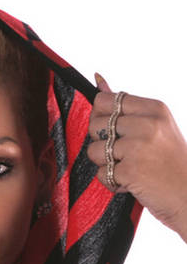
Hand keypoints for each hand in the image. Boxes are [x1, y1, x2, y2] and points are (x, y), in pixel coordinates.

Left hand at [87, 73, 186, 241]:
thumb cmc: (169, 163)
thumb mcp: (156, 127)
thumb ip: (126, 107)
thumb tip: (97, 79)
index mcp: (154, 109)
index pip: (107, 100)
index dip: (100, 117)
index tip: (112, 132)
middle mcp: (147, 124)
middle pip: (96, 125)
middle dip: (100, 143)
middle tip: (121, 155)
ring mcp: (138, 147)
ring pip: (94, 150)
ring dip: (104, 165)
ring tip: (127, 169)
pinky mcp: (130, 171)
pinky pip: (101, 173)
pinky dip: (111, 182)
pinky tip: (130, 184)